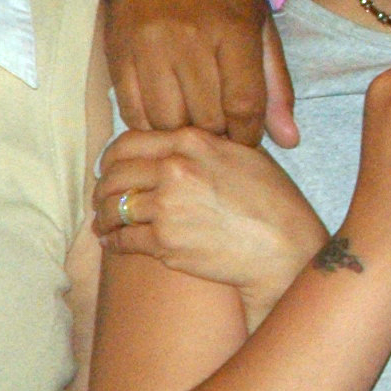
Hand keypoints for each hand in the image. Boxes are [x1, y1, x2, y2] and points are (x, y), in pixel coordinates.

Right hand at [87, 0, 299, 148]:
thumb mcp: (260, 25)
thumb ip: (275, 85)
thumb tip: (289, 141)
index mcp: (233, 30)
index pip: (244, 105)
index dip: (248, 133)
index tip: (247, 138)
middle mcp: (189, 37)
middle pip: (206, 117)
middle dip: (219, 134)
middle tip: (222, 130)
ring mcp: (148, 45)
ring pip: (167, 119)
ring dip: (184, 130)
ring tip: (195, 120)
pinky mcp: (117, 51)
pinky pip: (132, 109)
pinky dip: (151, 123)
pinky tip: (167, 112)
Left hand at [96, 127, 326, 326]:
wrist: (286, 249)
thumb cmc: (276, 203)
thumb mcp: (247, 156)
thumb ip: (209, 144)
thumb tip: (178, 143)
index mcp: (193, 142)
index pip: (129, 141)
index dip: (113, 157)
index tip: (111, 169)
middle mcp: (175, 169)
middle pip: (115, 175)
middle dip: (104, 189)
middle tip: (105, 199)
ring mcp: (167, 207)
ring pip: (113, 207)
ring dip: (104, 217)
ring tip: (106, 224)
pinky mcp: (165, 242)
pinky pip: (123, 240)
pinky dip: (114, 242)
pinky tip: (115, 242)